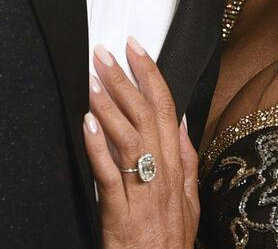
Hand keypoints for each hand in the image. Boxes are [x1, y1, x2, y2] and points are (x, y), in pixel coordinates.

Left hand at [85, 39, 199, 248]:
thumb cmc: (168, 242)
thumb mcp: (189, 201)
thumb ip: (186, 161)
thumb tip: (184, 123)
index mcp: (177, 170)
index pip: (168, 110)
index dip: (152, 76)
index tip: (136, 48)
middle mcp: (164, 178)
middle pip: (147, 118)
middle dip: (126, 80)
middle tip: (105, 53)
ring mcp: (144, 196)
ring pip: (130, 141)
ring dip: (110, 105)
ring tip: (92, 78)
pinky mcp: (122, 215)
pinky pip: (110, 176)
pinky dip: (99, 147)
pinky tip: (87, 123)